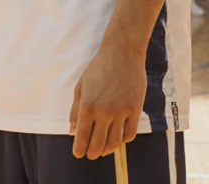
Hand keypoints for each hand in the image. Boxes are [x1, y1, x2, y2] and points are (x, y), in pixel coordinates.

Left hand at [70, 44, 144, 160]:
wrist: (122, 53)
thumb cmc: (98, 68)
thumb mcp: (81, 87)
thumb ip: (75, 111)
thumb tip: (73, 132)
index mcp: (88, 106)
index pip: (82, 137)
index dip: (79, 150)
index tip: (79, 154)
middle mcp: (104, 112)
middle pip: (98, 144)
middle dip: (93, 153)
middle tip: (91, 154)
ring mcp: (121, 112)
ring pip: (115, 142)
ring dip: (108, 149)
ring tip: (104, 149)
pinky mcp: (135, 109)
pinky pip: (130, 133)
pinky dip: (124, 139)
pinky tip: (119, 137)